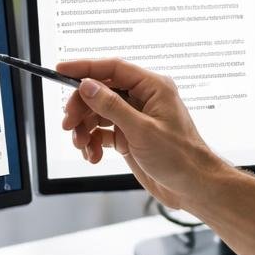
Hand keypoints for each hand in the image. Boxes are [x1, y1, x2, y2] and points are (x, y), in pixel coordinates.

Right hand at [55, 57, 225, 211]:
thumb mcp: (142, 130)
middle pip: (100, 91)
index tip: (60, 70)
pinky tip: (94, 155)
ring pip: (98, 113)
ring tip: (83, 146)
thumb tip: (88, 86)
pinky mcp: (130, 136)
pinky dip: (93, 142)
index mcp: (152, 87)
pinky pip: (103, 131)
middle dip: (81, 107)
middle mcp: (143, 98)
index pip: (112, 68)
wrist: (193, 187)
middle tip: (69, 124)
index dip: (84, 68)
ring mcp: (135, 117)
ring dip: (85, 129)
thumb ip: (112, 106)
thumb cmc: (180, 158)